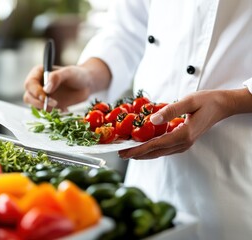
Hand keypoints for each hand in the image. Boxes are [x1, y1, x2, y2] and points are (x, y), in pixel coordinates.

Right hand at [23, 58, 111, 110]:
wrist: (86, 85)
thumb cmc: (77, 75)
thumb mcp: (69, 72)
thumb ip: (56, 77)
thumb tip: (46, 89)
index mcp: (38, 73)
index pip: (30, 84)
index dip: (35, 92)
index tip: (45, 98)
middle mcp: (37, 85)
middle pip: (28, 97)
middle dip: (38, 103)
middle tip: (54, 104)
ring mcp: (42, 96)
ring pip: (34, 106)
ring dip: (44, 110)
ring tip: (59, 107)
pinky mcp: (48, 106)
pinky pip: (44, 113)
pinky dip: (52, 114)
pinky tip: (64, 109)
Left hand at [118, 89, 236, 158]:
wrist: (222, 106)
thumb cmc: (206, 101)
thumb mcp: (188, 101)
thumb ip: (170, 110)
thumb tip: (152, 119)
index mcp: (184, 134)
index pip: (155, 145)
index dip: (138, 150)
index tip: (124, 152)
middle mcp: (183, 143)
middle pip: (155, 152)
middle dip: (136, 154)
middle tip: (120, 154)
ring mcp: (184, 144)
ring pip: (159, 152)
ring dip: (143, 153)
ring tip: (128, 151)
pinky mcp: (183, 142)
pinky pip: (164, 148)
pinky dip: (151, 149)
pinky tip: (142, 146)